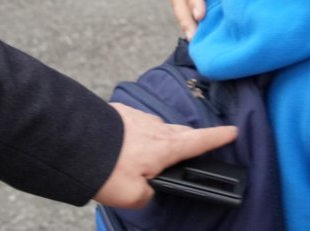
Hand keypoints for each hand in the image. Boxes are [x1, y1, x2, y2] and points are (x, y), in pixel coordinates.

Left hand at [93, 104, 237, 208]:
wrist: (76, 143)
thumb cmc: (107, 169)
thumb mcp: (131, 196)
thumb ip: (147, 196)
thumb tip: (148, 193)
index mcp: (167, 148)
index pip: (201, 141)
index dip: (219, 137)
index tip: (233, 131)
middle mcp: (158, 129)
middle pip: (182, 134)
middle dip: (189, 140)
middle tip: (190, 150)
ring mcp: (140, 118)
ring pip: (158, 130)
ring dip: (157, 140)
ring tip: (144, 156)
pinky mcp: (122, 114)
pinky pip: (137, 125)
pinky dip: (136, 135)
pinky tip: (123, 147)